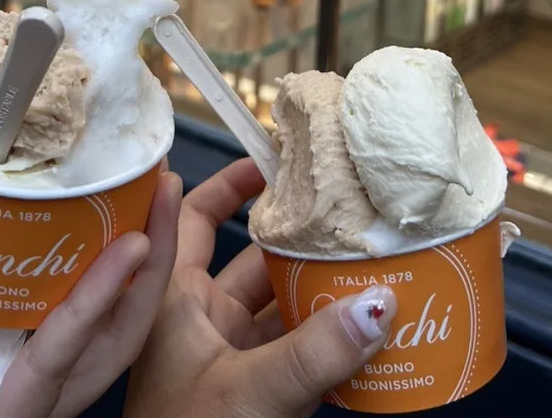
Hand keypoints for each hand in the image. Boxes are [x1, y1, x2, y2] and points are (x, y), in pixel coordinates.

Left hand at [124, 159, 395, 417]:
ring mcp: (225, 358)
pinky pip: (295, 352)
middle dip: (291, 235)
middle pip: (247, 257)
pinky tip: (367, 330)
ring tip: (367, 260)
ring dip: (317, 289)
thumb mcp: (248, 392)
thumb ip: (315, 351)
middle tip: (339, 208)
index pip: (188, 216)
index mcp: (171, 298)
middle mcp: (197, 319)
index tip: (269, 158)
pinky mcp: (253, 395)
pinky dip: (327, 340)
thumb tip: (380, 303)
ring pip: (277, 305)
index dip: (223, 182)